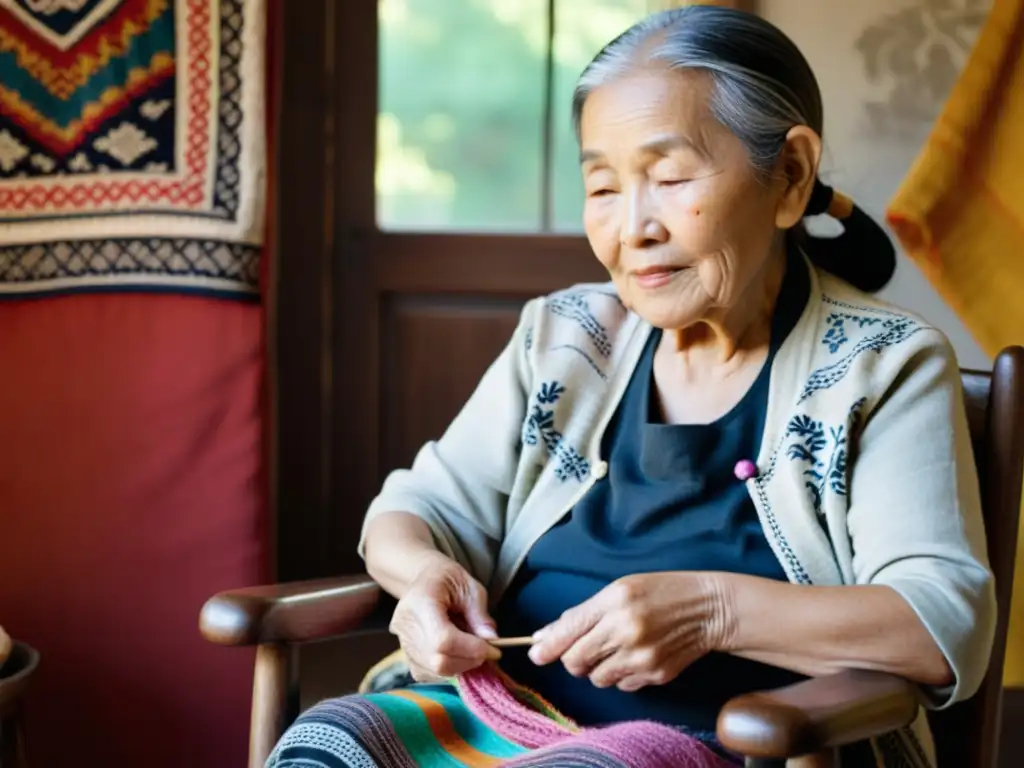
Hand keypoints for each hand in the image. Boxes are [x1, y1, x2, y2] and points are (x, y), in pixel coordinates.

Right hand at [389, 557, 500, 680]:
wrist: (423, 578)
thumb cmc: (448, 579)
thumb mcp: (470, 587)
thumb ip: (480, 614)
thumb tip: (491, 640)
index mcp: (421, 601)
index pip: (443, 639)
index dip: (470, 649)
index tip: (493, 649)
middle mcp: (406, 625)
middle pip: (437, 660)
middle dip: (468, 661)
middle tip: (486, 650)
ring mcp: (402, 642)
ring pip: (434, 671)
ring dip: (461, 666)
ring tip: (471, 648)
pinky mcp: (406, 655)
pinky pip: (429, 673)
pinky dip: (449, 669)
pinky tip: (458, 653)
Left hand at [528, 572, 727, 691]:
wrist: (709, 608)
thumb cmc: (661, 592)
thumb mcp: (620, 589)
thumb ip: (582, 613)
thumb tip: (545, 635)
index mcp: (614, 601)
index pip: (568, 631)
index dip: (547, 647)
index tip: (536, 654)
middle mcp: (625, 631)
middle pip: (576, 662)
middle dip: (573, 659)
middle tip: (584, 648)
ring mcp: (642, 657)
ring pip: (597, 679)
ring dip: (598, 668)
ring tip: (615, 650)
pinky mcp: (656, 675)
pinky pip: (622, 686)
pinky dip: (622, 676)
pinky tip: (635, 657)